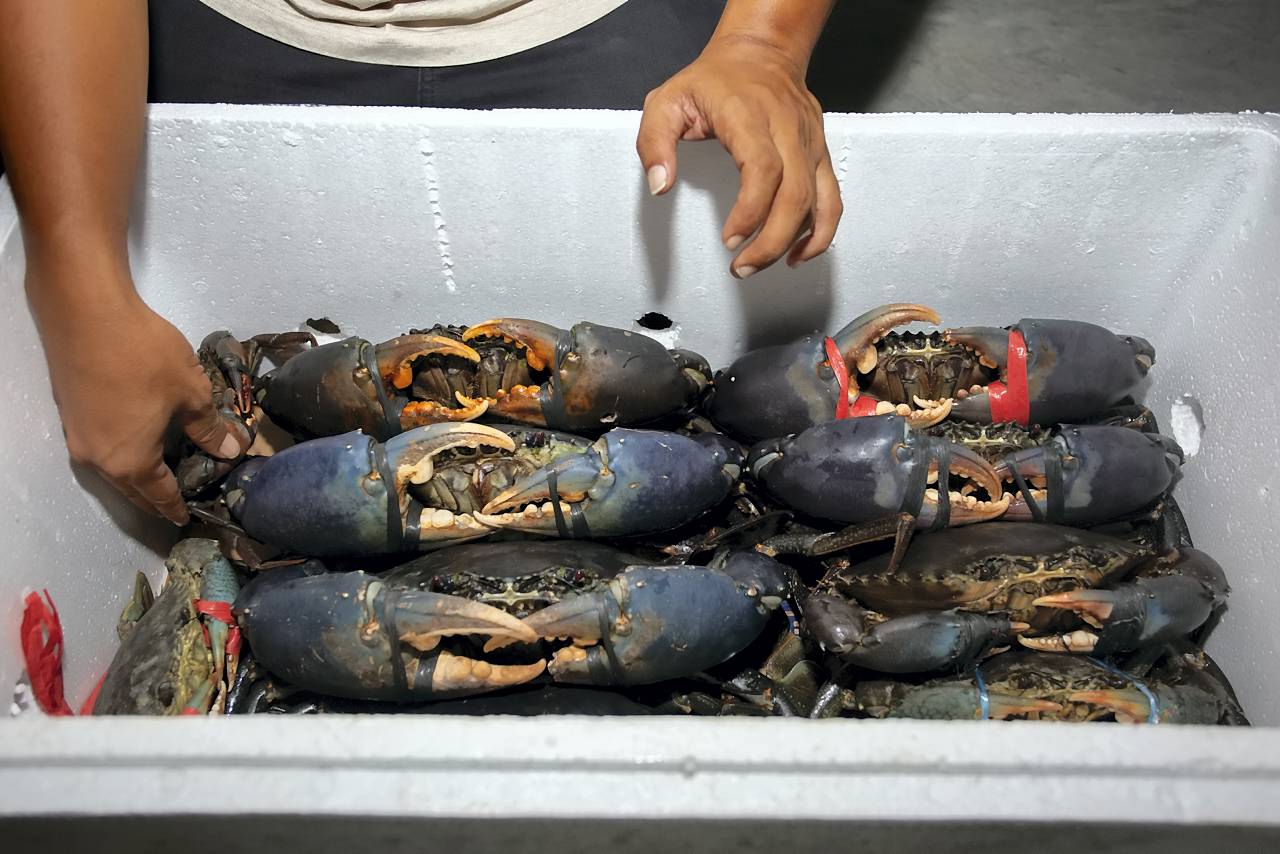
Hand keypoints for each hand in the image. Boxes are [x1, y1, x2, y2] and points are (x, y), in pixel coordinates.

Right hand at [29, 261, 244, 524]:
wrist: (86, 312)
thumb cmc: (145, 356)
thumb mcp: (191, 392)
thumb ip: (209, 428)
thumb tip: (229, 451)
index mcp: (130, 462)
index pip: (158, 496)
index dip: (176, 508)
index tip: (186, 520)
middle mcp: (97, 459)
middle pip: (131, 489)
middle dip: (154, 499)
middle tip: (176, 504)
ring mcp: (78, 436)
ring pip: (112, 469)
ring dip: (136, 477)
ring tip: (162, 476)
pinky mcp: (70, 413)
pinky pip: (101, 446)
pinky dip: (122, 453)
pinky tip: (138, 443)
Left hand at [637, 33, 841, 277]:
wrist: (761, 50)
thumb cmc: (713, 80)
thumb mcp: (667, 101)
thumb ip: (655, 143)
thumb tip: (661, 186)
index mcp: (750, 115)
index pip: (763, 170)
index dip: (750, 211)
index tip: (729, 238)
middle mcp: (788, 128)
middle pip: (795, 193)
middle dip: (771, 240)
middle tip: (743, 267)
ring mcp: (810, 142)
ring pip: (819, 200)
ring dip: (796, 241)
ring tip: (767, 264)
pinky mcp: (820, 153)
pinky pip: (831, 198)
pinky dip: (820, 231)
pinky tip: (797, 251)